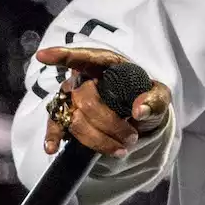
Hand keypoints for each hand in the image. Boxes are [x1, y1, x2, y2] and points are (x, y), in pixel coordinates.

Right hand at [36, 46, 171, 157]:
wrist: (141, 118)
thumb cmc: (147, 97)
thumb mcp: (161, 95)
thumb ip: (155, 100)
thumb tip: (140, 111)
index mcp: (107, 63)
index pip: (84, 57)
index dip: (63, 56)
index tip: (43, 56)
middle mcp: (84, 77)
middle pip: (87, 101)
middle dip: (110, 124)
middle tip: (132, 137)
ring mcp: (72, 96)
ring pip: (75, 118)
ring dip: (97, 139)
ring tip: (120, 149)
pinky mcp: (67, 115)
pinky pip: (55, 124)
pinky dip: (53, 136)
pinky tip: (52, 148)